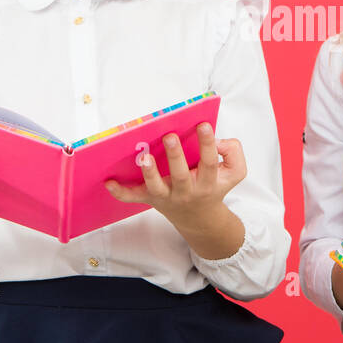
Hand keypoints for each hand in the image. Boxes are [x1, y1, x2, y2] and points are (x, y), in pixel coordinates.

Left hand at [103, 123, 244, 232]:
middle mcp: (187, 191)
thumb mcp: (234, 173)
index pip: (209, 163)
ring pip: (156, 187)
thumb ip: (233, 153)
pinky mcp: (150, 199)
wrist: (199, 218)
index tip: (203, 124)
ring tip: (144, 157)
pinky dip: (120, 192)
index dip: (208, 144)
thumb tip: (218, 140)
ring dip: (149, 173)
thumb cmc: (214, 186)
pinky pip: (133, 198)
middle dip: (175, 156)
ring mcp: (167, 196)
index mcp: (208, 183)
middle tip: (170, 136)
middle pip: (181, 175)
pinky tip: (108, 182)